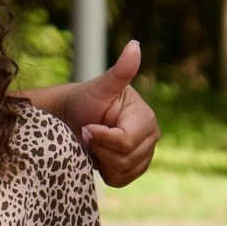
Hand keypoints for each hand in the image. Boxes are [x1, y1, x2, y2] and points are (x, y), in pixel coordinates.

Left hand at [58, 41, 155, 186]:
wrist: (74, 119)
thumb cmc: (85, 100)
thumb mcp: (100, 86)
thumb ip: (120, 71)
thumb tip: (134, 46)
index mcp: (145, 117)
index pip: (125, 141)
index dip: (102, 138)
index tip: (87, 127)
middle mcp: (151, 136)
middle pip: (124, 159)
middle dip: (99, 148)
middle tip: (88, 133)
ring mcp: (145, 154)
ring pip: (122, 171)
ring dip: (101, 159)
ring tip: (94, 143)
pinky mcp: (135, 169)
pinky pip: (120, 180)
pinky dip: (105, 171)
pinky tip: (99, 155)